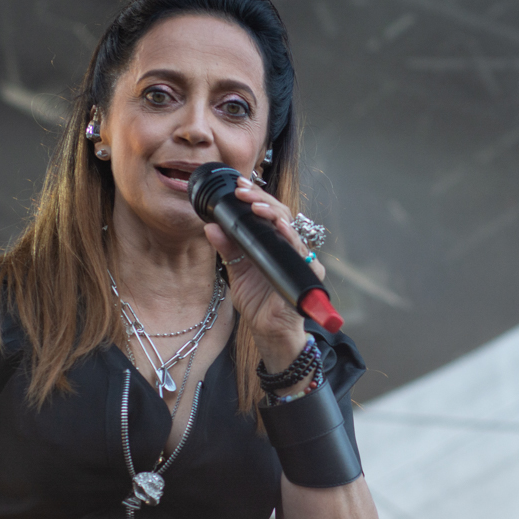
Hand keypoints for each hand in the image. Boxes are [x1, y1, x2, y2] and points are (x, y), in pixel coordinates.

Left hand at [203, 176, 325, 370]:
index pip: (268, 213)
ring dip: (274, 215)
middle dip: (261, 200)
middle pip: (281, 214)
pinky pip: (301, 252)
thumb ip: (228, 248)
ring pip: (291, 228)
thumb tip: (211, 226)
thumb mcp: (236, 271)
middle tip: (244, 192)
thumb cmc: (258, 302)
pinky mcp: (308, 274)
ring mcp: (300, 259)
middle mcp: (289, 247)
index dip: (255, 198)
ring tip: (256, 207)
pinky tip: (280, 229)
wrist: (269, 331)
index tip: (239, 187)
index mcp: (272, 243)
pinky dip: (290, 239)